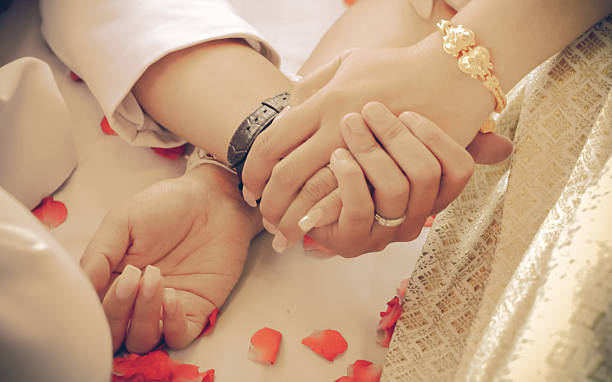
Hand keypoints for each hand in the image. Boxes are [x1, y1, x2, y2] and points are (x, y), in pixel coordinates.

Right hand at [80, 165, 259, 352]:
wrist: (214, 199)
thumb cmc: (167, 205)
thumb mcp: (122, 221)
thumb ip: (99, 255)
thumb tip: (81, 287)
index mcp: (112, 280)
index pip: (93, 312)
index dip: (95, 306)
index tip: (108, 280)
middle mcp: (136, 300)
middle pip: (114, 335)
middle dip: (117, 313)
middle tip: (134, 278)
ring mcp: (165, 309)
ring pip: (142, 340)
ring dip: (143, 316)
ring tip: (156, 279)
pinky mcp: (196, 310)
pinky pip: (178, 336)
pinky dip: (171, 324)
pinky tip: (172, 295)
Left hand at [242, 39, 510, 235]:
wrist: (452, 72)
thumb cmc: (394, 67)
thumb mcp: (348, 63)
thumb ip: (313, 86)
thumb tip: (284, 111)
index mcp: (326, 99)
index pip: (271, 142)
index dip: (253, 169)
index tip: (249, 187)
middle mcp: (340, 125)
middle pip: (285, 172)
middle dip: (269, 200)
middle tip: (262, 215)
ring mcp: (366, 151)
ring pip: (313, 191)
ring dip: (293, 214)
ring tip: (282, 229)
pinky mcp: (390, 172)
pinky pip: (354, 199)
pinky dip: (326, 215)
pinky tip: (310, 228)